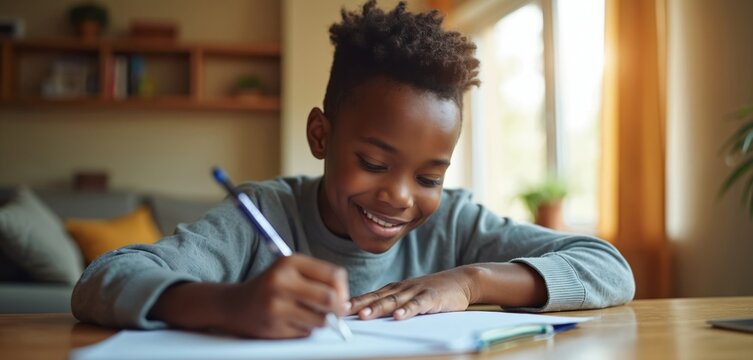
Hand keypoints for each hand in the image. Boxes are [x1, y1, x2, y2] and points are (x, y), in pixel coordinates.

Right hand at [219, 254, 348, 338]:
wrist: (235, 305)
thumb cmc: (271, 287)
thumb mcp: (292, 272)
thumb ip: (320, 280)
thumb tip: (346, 303)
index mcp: (289, 262)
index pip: (334, 274)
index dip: (344, 289)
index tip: (341, 296)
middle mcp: (281, 281)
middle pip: (330, 298)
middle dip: (338, 309)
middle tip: (335, 312)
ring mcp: (276, 305)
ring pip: (320, 320)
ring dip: (320, 321)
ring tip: (307, 314)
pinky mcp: (273, 327)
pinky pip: (306, 332)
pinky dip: (305, 329)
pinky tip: (292, 322)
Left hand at [348, 267, 475, 320]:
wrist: (461, 281)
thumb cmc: (432, 291)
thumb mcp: (409, 295)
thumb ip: (392, 303)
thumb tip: (369, 314)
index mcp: (395, 289)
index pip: (371, 295)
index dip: (355, 301)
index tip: (337, 307)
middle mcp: (402, 288)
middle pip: (378, 297)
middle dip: (360, 304)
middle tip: (344, 311)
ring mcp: (416, 292)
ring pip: (394, 301)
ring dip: (379, 307)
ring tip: (365, 315)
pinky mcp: (431, 298)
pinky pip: (418, 305)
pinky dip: (407, 310)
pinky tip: (398, 317)